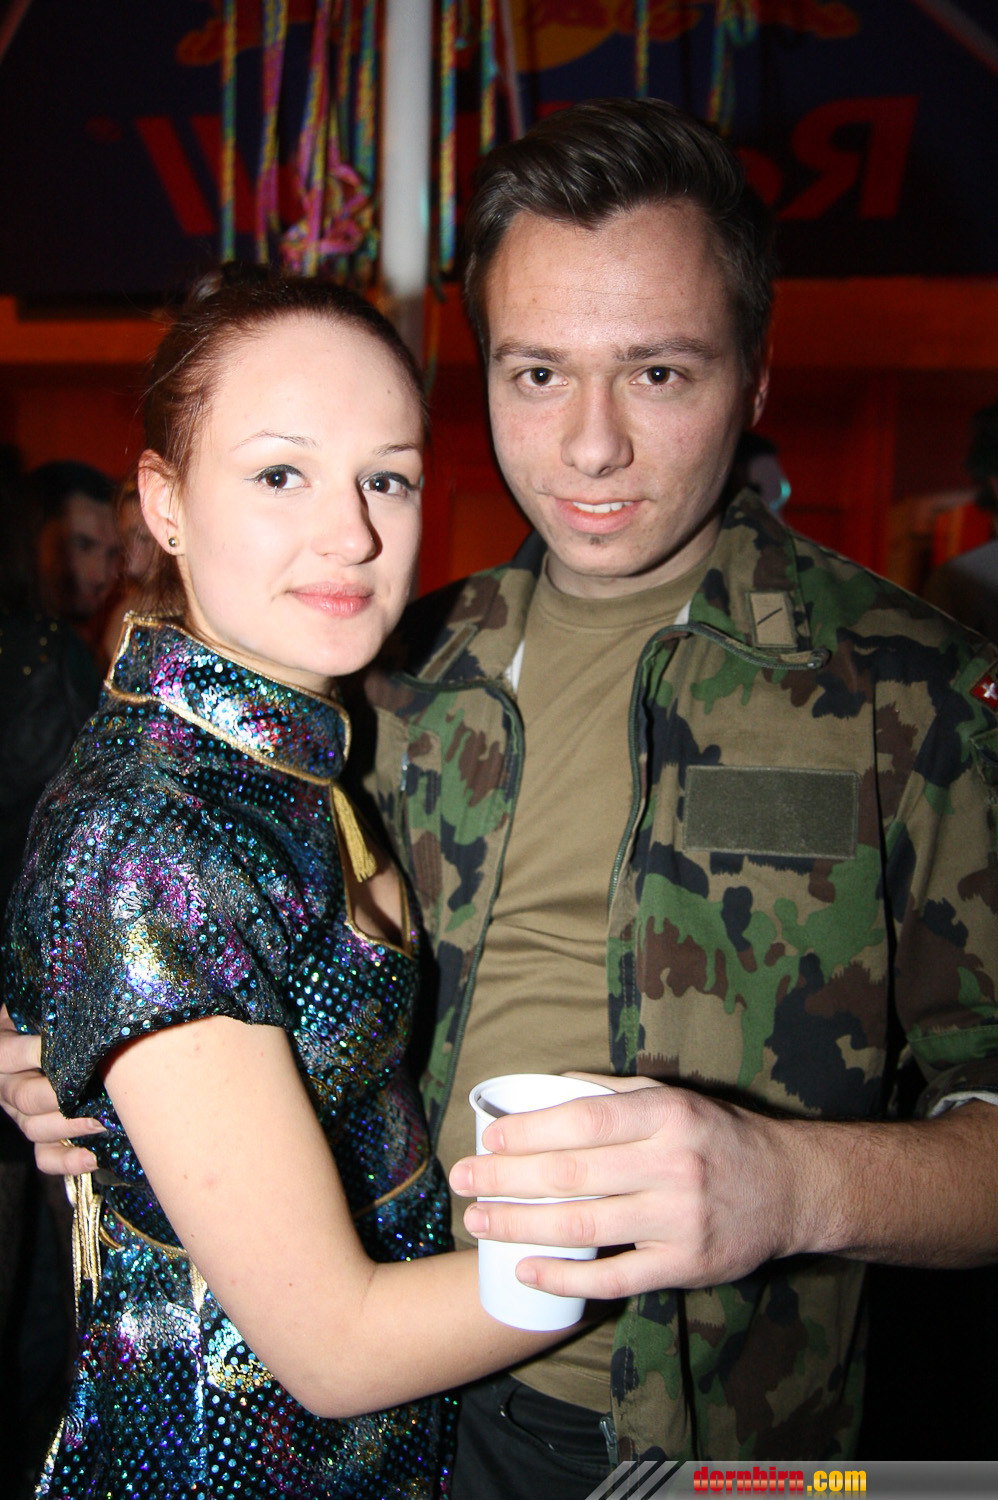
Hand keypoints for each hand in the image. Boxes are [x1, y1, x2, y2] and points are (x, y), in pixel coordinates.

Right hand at [0, 1005, 101, 1173]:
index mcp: (4, 1051)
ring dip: (71, 1127)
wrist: (51, 1037)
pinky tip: (93, 1156)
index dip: (30, 1052)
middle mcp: (9, 1086)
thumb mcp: (45, 1007)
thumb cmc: (53, 1015)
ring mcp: (23, 1114)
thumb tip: (89, 1001)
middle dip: (59, 1096)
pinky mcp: (41, 1136)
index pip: (6, 1055)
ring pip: (35, 1129)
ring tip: (103, 1120)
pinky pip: (45, 1157)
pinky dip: (67, 1161)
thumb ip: (56, 1008)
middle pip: (24, 1098)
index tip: (56, 1045)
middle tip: (92, 1088)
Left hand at [448, 1076, 800, 1300]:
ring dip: (521, 1225)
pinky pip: (614, 1277)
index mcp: (666, 1115)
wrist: (790, 1188)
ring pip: (584, 1225)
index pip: (583, 1122)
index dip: (529, 1131)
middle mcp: (673, 1164)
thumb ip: (615, 1094)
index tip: (489, 1139)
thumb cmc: (720, 1136)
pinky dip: (565, 1277)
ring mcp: (679, 1219)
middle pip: (572, 1174)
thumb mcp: (675, 1098)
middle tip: (462, 1181)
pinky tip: (527, 1270)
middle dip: (507, 1178)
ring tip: (479, 1221)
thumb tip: (549, 1087)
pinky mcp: (685, 1266)